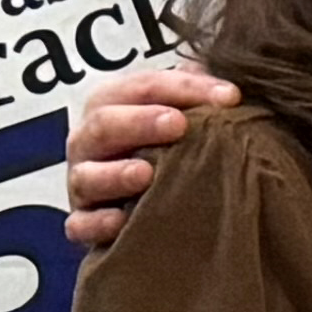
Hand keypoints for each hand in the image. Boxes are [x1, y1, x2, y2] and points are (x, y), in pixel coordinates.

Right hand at [61, 59, 242, 249]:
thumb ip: (195, 100)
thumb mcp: (178, 121)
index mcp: (111, 105)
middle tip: (178, 124)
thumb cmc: (163, 153)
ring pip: (87, 176)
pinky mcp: (81, 224)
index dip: (184, 87)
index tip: (229, 98)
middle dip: (140, 122)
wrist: (142, 210)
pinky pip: (82, 224)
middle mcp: (89, 141)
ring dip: (116, 174)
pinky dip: (99, 223)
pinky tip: (121, 221)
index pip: (142, 86)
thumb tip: (228, 91)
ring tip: (147, 172)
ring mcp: (82, 184)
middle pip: (104, 124)